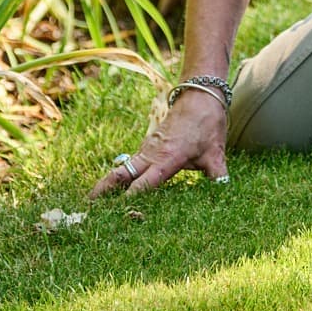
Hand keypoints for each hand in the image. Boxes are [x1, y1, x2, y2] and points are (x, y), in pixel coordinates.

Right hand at [94, 89, 226, 196]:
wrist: (199, 95)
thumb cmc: (207, 124)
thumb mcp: (215, 153)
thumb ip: (217, 177)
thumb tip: (224, 196)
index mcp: (167, 159)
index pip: (143, 184)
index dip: (131, 200)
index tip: (119, 215)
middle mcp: (151, 154)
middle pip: (120, 175)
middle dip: (103, 191)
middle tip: (87, 208)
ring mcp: (147, 149)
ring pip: (122, 168)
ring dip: (108, 184)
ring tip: (93, 203)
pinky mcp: (148, 145)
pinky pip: (130, 163)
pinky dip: (120, 176)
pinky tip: (116, 189)